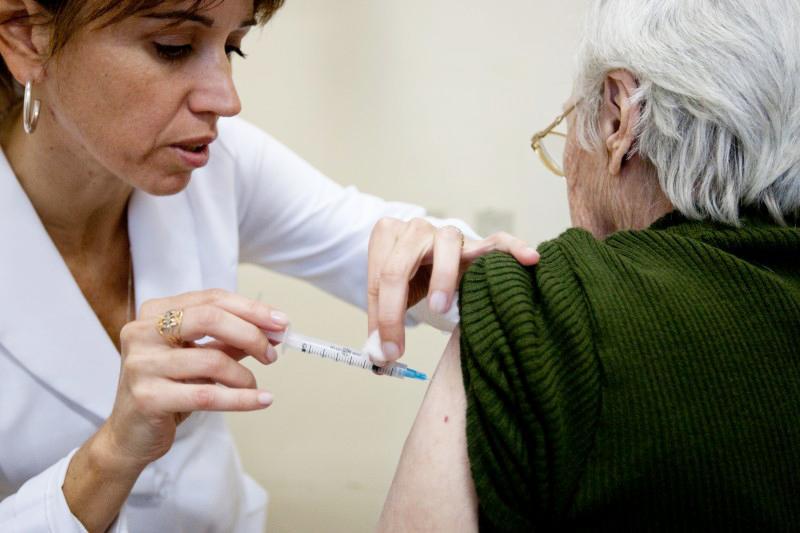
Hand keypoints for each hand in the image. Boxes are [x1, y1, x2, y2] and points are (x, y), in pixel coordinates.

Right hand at [100, 289, 287, 469]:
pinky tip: (261, 400)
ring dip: (244, 375)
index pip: (212, 299)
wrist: (130, 435)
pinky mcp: (148, 397)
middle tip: (272, 353)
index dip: (251, 309)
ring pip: (211, 360)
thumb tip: (273, 329)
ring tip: (254, 385)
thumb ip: (231, 341)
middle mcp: (143, 332)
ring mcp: (142, 364)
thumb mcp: (199, 358)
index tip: (281, 322)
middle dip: (251, 333)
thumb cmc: (168, 389)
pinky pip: (207, 395)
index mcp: (155, 313)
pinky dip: (241, 399)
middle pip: (210, 318)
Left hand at [367, 217, 537, 363]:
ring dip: (442, 278)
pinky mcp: (478, 243)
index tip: (387, 353)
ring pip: (446, 246)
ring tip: (440, 308)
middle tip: (399, 346)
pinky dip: (513, 249)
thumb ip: (383, 324)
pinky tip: (529, 259)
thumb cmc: (410, 275)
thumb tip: (378, 357)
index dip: (381, 318)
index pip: (378, 278)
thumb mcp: (389, 296)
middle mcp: (415, 228)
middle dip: (396, 308)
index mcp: (386, 235)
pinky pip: (497, 241)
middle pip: (400, 264)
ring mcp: (448, 233)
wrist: (431, 252)